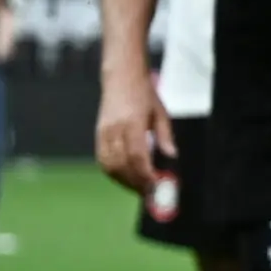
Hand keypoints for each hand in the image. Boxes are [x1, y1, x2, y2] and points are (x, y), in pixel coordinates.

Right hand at [95, 75, 171, 198]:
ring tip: (138, 188)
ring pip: (109, 165)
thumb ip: (165, 136)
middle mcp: (114, 129)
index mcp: (132, 123)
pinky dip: (113, 173)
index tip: (156, 185)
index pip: (136, 155)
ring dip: (123, 181)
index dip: (145, 174)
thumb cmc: (144, 95)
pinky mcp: (98, 134)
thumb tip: (172, 157)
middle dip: (135, 182)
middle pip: (121, 164)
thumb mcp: (161, 113)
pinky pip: (102, 160)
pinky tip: (125, 178)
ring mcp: (103, 132)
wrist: (121, 78)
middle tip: (150, 193)